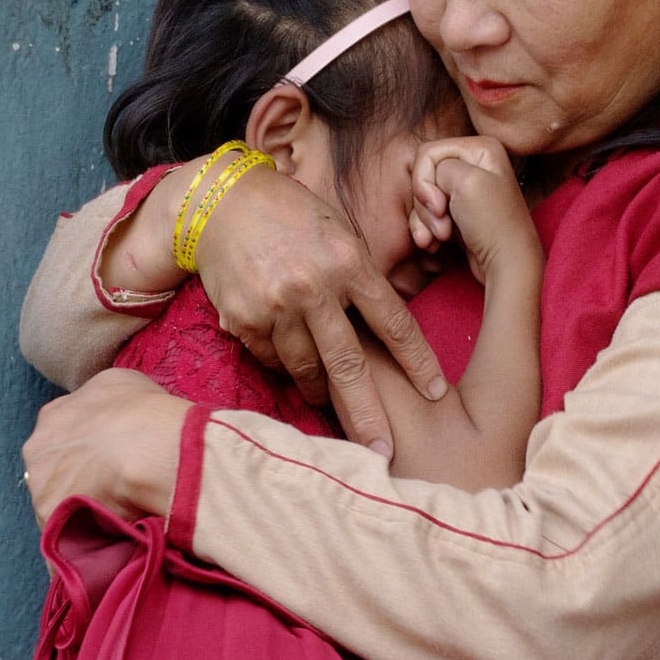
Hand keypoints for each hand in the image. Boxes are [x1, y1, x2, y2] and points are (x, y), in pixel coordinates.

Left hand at [22, 368, 187, 528]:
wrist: (146, 449)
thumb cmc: (141, 411)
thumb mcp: (121, 384)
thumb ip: (102, 403)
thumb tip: (109, 414)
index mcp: (52, 417)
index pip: (59, 436)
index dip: (82, 449)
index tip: (103, 458)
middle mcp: (36, 450)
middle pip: (52, 470)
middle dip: (74, 479)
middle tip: (107, 487)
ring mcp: (40, 486)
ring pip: (57, 503)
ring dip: (79, 509)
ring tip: (112, 512)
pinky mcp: (50, 518)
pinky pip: (65, 533)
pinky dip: (83, 536)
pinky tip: (108, 532)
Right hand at [194, 165, 447, 454]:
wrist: (222, 203)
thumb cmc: (294, 214)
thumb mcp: (340, 232)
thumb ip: (362, 275)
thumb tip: (388, 324)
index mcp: (348, 262)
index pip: (393, 322)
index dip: (418, 361)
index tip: (437, 392)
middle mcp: (313, 287)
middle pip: (349, 364)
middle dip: (369, 413)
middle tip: (384, 455)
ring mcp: (275, 306)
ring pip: (306, 369)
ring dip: (322, 392)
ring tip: (334, 407)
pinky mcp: (243, 319)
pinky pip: (272, 359)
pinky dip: (285, 367)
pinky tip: (293, 366)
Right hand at [410, 137, 540, 284]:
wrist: (506, 265)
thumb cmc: (492, 223)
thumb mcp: (464, 180)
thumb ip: (435, 167)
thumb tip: (427, 183)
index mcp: (481, 149)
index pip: (428, 154)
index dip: (425, 181)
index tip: (440, 207)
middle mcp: (474, 166)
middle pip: (424, 177)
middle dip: (425, 205)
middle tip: (442, 226)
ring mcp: (465, 192)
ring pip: (423, 198)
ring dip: (424, 221)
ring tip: (439, 239)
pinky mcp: (458, 214)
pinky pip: (427, 216)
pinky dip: (425, 230)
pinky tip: (433, 245)